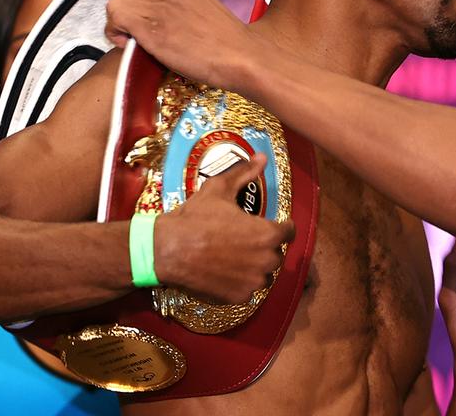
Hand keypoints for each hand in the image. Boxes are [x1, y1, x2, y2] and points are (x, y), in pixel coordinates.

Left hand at [105, 0, 260, 90]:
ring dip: (119, 24)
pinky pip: (115, 17)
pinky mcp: (149, 24)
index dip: (139, 3)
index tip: (147, 23)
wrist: (243, 57)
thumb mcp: (205, 14)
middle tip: (136, 35)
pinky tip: (131, 47)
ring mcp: (159, 4)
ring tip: (133, 43)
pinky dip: (115, 33)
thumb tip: (163, 22)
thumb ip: (182, 10)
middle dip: (127, 12)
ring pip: (116, 3)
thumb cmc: (230, 47)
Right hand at [153, 154, 295, 302]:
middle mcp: (267, 260)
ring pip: (264, 274)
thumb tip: (262, 157)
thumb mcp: (219, 189)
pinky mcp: (238, 297)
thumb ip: (244, 173)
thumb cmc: (195, 218)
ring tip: (234, 257)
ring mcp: (253, 282)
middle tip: (244, 240)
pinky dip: (240, 283)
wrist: (166, 250)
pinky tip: (224, 272)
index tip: (270, 225)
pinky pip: (248, 290)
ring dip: (256, 267)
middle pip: (276, 253)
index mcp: (268, 234)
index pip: (289, 232)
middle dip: (265, 247)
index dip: (280, 226)